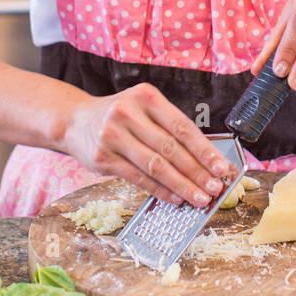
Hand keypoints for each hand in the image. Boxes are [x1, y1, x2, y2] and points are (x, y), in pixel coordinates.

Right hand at [61, 84, 234, 205]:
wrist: (74, 120)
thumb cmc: (120, 116)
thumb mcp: (143, 108)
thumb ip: (169, 127)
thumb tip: (205, 159)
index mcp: (146, 97)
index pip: (182, 126)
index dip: (204, 149)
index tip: (221, 167)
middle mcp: (128, 113)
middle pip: (170, 148)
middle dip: (196, 171)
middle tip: (214, 188)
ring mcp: (113, 136)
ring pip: (155, 166)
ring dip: (181, 185)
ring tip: (199, 198)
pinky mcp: (103, 158)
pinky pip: (138, 178)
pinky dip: (160, 190)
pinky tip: (175, 199)